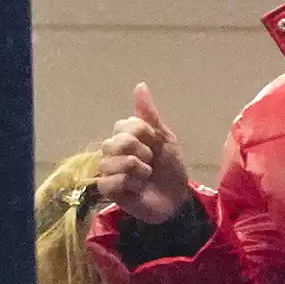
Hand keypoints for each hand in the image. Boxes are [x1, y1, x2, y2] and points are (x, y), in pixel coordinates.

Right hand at [97, 82, 191, 224]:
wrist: (177, 197)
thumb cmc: (170, 167)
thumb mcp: (165, 138)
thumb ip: (150, 114)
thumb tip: (140, 85)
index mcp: (125, 136)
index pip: (124, 125)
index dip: (143, 134)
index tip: (155, 144)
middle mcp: (112, 151)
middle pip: (117, 142)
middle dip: (142, 153)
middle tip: (151, 162)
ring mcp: (107, 170)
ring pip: (112, 162)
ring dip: (138, 170)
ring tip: (146, 177)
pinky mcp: (107, 190)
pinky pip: (110, 181)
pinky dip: (129, 184)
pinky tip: (137, 189)